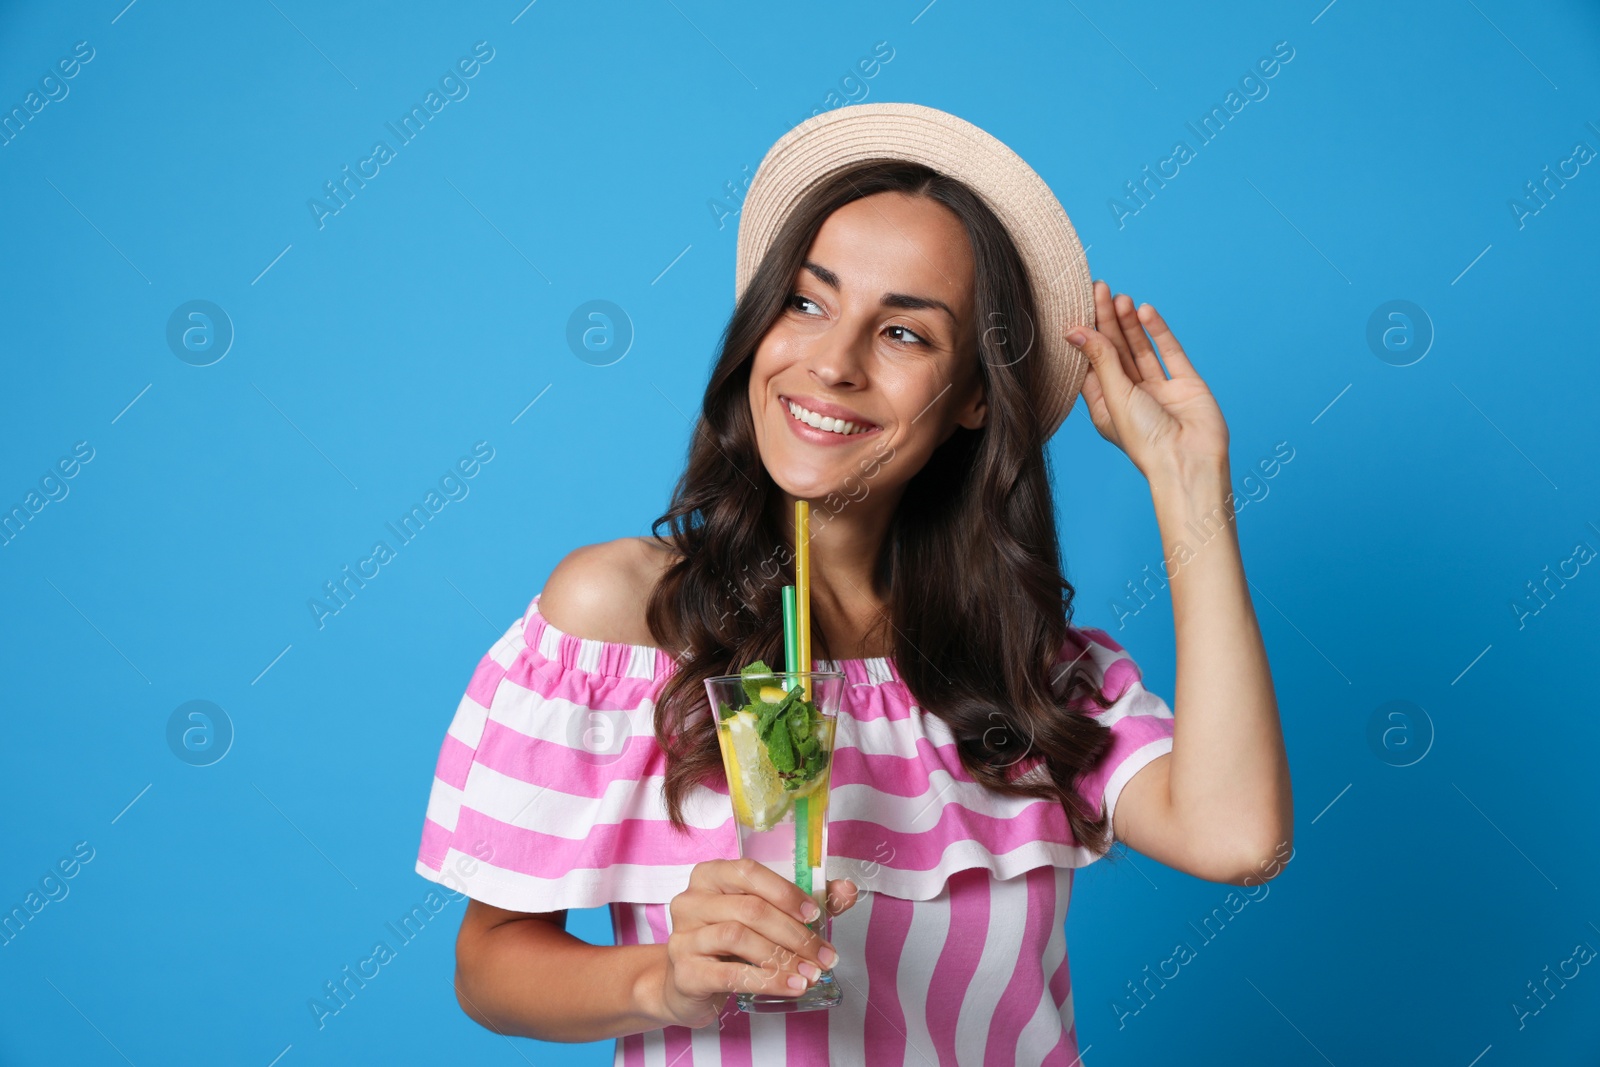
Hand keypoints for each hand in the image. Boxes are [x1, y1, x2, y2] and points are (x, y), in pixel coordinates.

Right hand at [657, 858, 858, 1027]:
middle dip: (794, 933)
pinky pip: (731, 974)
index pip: (749, 872)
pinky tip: (791, 986)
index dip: (785, 892)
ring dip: (782, 958)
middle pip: (750, 909)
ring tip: (810, 974)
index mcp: (711, 876)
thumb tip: (847, 890)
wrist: (687, 985)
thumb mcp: (763, 916)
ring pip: (739, 937)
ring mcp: (684, 937)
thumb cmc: (729, 944)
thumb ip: (804, 902)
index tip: (815, 914)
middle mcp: (691, 901)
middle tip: (824, 956)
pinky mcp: (685, 972)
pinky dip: (767, 981)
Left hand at [1069, 280, 1229, 483]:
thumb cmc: (1146, 441)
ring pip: (1140, 349)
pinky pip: (1169, 353)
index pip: (1091, 364)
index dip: (1085, 336)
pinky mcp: (1185, 384)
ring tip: (1120, 297)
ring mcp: (1159, 390)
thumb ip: (1100, 360)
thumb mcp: (1116, 396)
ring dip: (1129, 323)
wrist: (1189, 463)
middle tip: (1098, 289)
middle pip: (1115, 351)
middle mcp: (1132, 397)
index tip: (1077, 307)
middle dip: (1106, 321)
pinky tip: (1145, 311)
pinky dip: (1158, 332)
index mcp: (1107, 407)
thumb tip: (1075, 330)